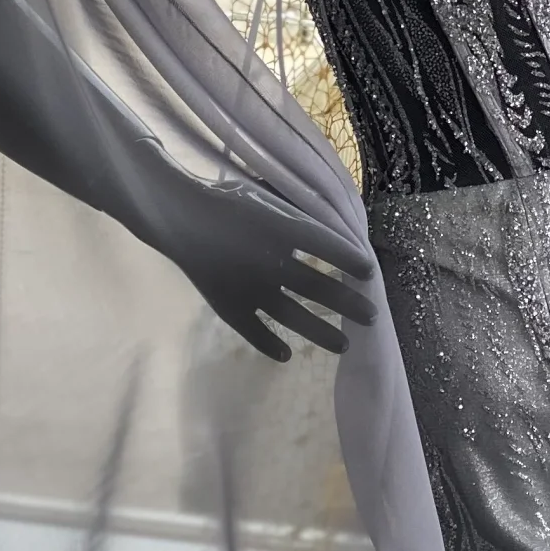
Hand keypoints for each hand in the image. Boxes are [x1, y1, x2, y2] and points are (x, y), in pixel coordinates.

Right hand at [173, 177, 377, 361]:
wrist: (177, 215)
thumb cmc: (225, 200)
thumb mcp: (267, 196)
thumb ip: (297, 215)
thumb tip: (333, 229)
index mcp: (282, 229)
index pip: (330, 248)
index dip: (353, 262)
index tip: (370, 274)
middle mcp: (271, 262)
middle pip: (320, 288)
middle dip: (350, 305)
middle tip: (372, 317)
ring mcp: (250, 288)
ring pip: (294, 316)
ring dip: (322, 333)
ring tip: (345, 345)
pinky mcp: (229, 306)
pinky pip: (254, 332)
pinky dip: (271, 344)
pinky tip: (286, 354)